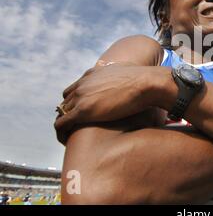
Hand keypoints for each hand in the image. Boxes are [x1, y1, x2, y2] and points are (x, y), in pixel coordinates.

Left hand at [54, 63, 168, 141]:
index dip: (77, 102)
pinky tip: (67, 141)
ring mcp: (81, 96)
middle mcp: (83, 83)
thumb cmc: (146, 81)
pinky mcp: (83, 110)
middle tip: (77, 128)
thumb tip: (138, 85)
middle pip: (66, 100)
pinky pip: (61, 123)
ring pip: (61, 112)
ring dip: (64, 124)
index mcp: (93, 74)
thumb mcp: (130, 75)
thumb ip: (125, 79)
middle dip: (69, 113)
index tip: (85, 114)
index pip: (76, 89)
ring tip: (71, 136)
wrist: (147, 83)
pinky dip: (61, 132)